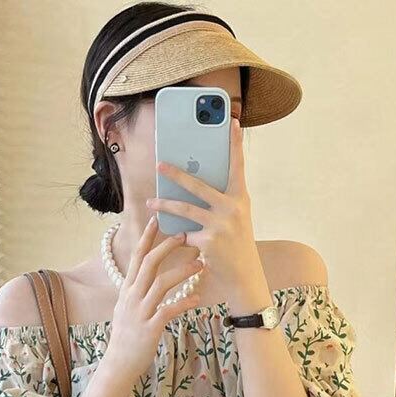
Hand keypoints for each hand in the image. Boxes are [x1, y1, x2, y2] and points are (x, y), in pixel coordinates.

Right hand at [103, 216, 202, 382]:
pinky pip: (168, 311)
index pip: (137, 257)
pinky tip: (196, 298)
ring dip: (182, 271)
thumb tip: (146, 276)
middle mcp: (132, 297)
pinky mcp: (150, 328)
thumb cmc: (127, 336)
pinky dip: (183, 303)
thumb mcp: (126, 308)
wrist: (119, 364)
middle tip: (186, 236)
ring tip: (200, 265)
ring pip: (161, 284)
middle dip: (168, 247)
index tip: (157, 220)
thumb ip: (136, 291)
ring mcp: (140, 312)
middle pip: (149, 263)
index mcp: (127, 290)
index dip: (147, 237)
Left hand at [146, 117, 262, 292]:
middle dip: (176, 174)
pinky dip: (178, 237)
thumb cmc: (237, 243)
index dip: (235, 144)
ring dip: (164, 206)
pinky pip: (185, 234)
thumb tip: (191, 185)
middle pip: (198, 185)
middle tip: (159, 165)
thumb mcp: (235, 218)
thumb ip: (220, 202)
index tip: (232, 121)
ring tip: (151, 203)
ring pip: (184, 209)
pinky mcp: (208, 241)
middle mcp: (232, 207)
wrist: (245, 275)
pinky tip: (173, 239)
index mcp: (240, 198)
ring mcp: (220, 224)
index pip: (238, 166)